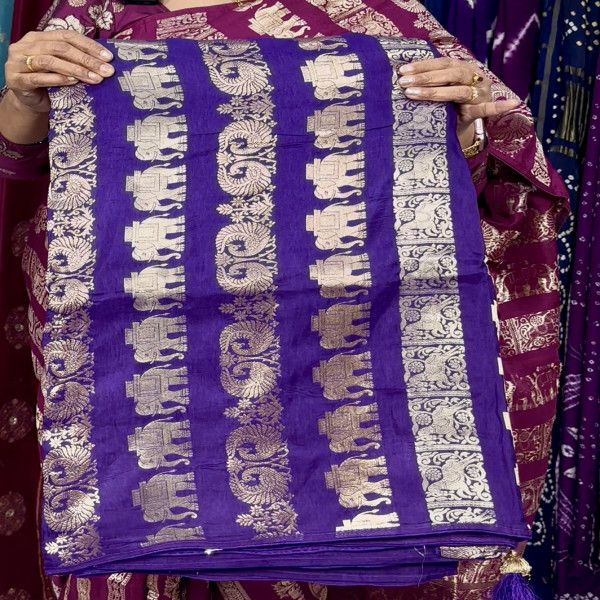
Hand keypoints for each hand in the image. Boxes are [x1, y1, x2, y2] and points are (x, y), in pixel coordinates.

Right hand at [5, 30, 114, 114]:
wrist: (30, 102)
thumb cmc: (49, 82)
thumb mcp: (62, 67)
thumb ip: (74, 60)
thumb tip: (105, 62)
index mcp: (38, 38)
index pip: (66, 36)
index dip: (88, 45)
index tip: (108, 57)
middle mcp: (26, 46)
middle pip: (60, 48)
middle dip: (86, 59)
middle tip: (106, 71)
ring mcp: (18, 62)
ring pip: (50, 61)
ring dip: (75, 70)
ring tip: (95, 79)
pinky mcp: (17, 80)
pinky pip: (39, 78)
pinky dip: (58, 79)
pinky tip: (74, 82)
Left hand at [397, 57, 519, 145]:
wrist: (464, 122)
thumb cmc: (446, 104)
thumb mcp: (439, 90)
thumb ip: (428, 83)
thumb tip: (401, 77)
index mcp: (462, 67)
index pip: (442, 63)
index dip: (423, 65)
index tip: (403, 70)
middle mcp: (472, 77)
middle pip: (450, 74)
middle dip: (425, 78)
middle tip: (404, 82)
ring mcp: (479, 93)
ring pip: (458, 92)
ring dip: (435, 93)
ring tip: (412, 94)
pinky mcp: (481, 109)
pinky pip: (490, 109)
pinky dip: (500, 107)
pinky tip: (511, 104)